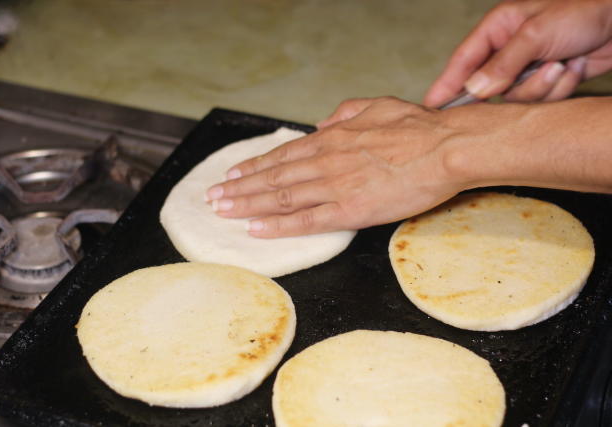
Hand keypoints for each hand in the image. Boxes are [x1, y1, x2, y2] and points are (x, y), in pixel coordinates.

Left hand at [205, 97, 464, 237]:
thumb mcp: (377, 106)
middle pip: (273, 178)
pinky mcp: (350, 210)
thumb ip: (345, 113)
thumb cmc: (418, 128)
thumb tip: (321, 122)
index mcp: (332, 138)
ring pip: (280, 198)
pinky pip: (305, 220)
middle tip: (213, 198)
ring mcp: (335, 186)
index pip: (283, 156)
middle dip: (239, 188)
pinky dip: (277, 225)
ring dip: (247, 205)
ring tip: (222, 211)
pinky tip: (255, 229)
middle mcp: (326, 161)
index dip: (254, 167)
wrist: (446, 148)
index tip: (233, 175)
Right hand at [424, 0, 611, 106]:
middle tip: (541, 70)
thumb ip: (502, 64)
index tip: (431, 107)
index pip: (462, 61)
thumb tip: (474, 90)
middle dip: (519, 85)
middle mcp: (509, 50)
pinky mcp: (548, 80)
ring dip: (546, 85)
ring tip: (564, 62)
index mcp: (497, 29)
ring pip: (518, 98)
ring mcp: (528, 67)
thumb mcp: (536, 33)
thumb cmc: (584, 8)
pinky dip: (561, 86)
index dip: (446, 85)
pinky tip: (577, 65)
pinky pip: (542, 100)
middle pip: (491, 88)